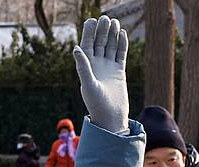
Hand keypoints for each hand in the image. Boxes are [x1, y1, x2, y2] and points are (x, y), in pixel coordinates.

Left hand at [72, 16, 128, 133]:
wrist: (111, 117)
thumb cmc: (96, 104)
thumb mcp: (88, 84)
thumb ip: (83, 66)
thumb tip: (76, 48)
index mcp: (86, 67)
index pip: (86, 46)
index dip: (88, 33)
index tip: (91, 20)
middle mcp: (96, 66)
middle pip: (98, 43)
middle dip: (101, 31)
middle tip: (105, 18)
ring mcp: (108, 68)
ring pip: (110, 46)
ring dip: (111, 34)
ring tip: (114, 22)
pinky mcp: (119, 71)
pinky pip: (120, 54)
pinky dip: (121, 44)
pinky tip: (122, 33)